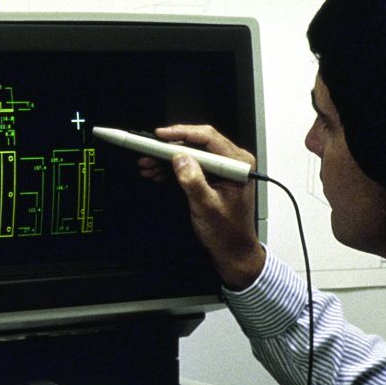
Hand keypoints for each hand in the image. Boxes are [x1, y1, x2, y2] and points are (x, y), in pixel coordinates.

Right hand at [142, 125, 264, 290]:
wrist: (232, 250)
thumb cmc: (227, 232)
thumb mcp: (207, 206)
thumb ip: (194, 181)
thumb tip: (180, 159)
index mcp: (238, 164)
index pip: (208, 138)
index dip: (182, 134)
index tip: (161, 136)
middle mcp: (232, 163)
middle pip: (197, 144)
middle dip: (170, 148)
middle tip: (148, 152)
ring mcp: (222, 170)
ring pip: (191, 155)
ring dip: (168, 160)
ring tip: (148, 165)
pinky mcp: (213, 177)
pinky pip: (191, 166)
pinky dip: (173, 169)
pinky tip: (157, 172)